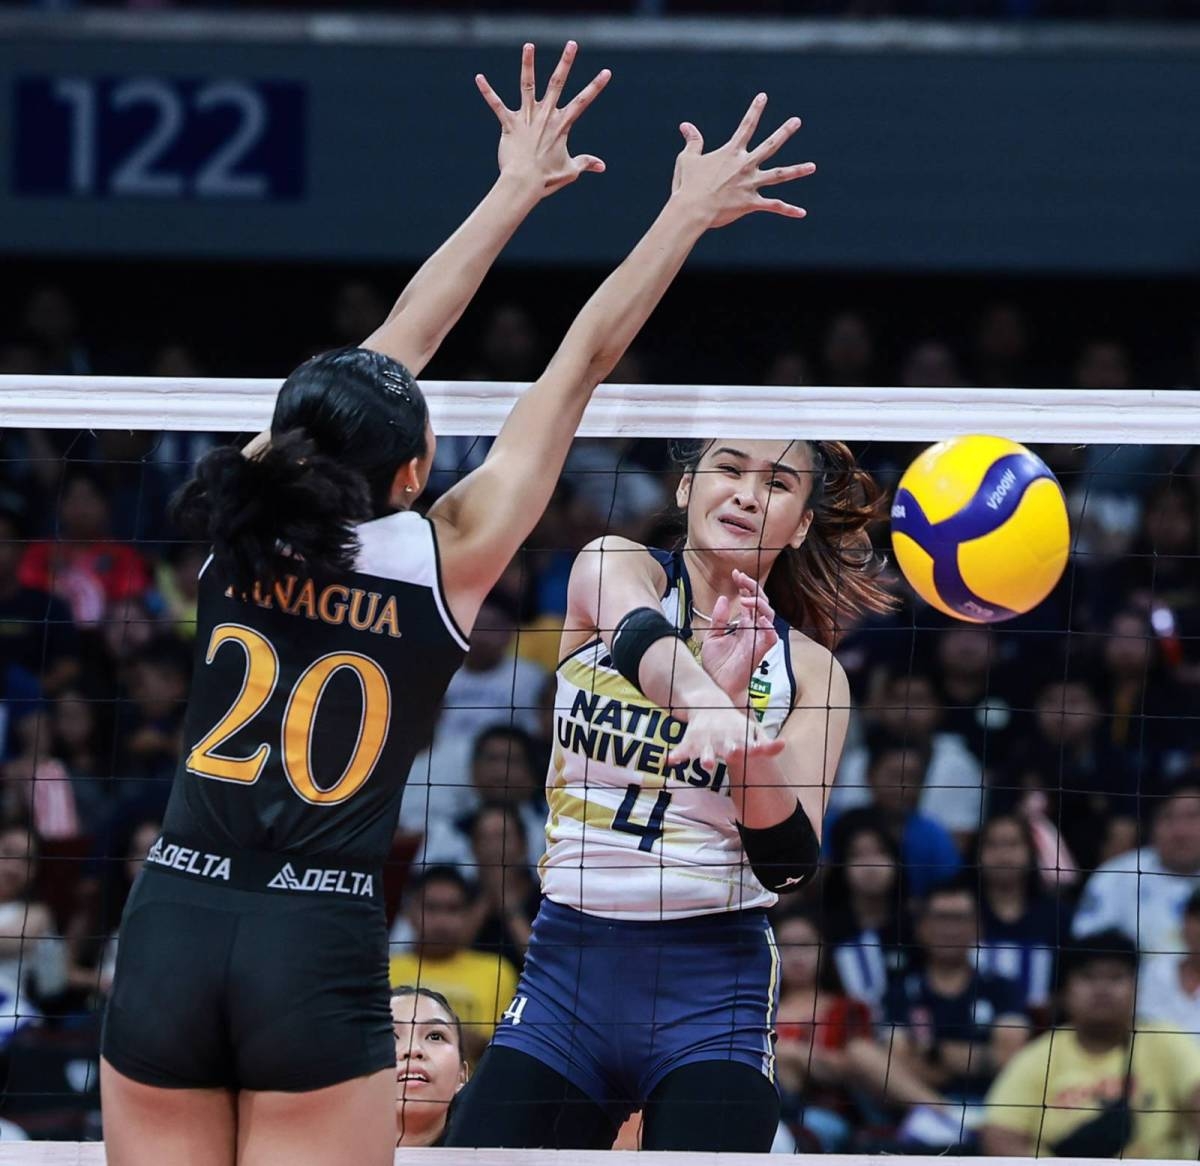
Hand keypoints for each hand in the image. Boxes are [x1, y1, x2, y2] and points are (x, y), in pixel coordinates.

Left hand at [476, 41, 610, 196]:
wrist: (524, 184)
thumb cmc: (547, 179)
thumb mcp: (570, 170)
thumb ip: (585, 163)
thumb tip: (602, 166)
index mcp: (561, 125)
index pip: (582, 101)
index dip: (595, 87)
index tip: (606, 72)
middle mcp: (545, 116)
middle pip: (557, 83)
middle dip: (565, 62)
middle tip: (572, 43)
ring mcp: (526, 118)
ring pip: (527, 84)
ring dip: (527, 64)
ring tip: (528, 45)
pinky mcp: (509, 124)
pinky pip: (496, 105)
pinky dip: (487, 92)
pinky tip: (478, 78)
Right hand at [667, 706, 784, 769]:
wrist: (709, 704)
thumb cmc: (735, 725)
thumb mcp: (752, 730)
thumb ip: (767, 744)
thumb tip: (783, 744)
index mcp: (740, 738)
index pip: (753, 745)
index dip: (759, 747)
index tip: (764, 748)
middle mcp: (724, 739)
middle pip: (729, 747)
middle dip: (732, 750)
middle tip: (734, 753)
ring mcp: (706, 741)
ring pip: (706, 751)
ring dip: (706, 757)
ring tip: (707, 764)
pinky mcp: (690, 742)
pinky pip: (681, 751)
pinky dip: (676, 755)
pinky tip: (669, 762)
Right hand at [670, 93, 814, 229]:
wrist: (692, 210)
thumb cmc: (688, 185)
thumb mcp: (687, 159)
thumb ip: (692, 142)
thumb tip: (685, 125)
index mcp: (731, 153)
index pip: (746, 126)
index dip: (755, 110)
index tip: (763, 96)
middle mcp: (745, 165)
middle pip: (769, 145)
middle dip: (784, 132)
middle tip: (796, 121)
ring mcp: (750, 184)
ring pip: (778, 175)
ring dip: (797, 170)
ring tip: (812, 167)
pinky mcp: (751, 204)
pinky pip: (774, 206)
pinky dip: (788, 210)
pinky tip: (802, 213)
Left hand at [700, 570, 779, 702]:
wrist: (715, 683)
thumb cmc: (715, 664)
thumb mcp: (712, 635)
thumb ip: (719, 618)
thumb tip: (725, 598)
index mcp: (744, 625)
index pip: (750, 601)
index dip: (745, 586)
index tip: (735, 574)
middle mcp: (753, 630)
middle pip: (761, 603)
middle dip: (753, 588)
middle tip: (741, 578)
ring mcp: (758, 639)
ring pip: (769, 615)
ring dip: (759, 603)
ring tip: (746, 598)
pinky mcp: (760, 650)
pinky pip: (771, 635)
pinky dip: (767, 624)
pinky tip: (756, 616)